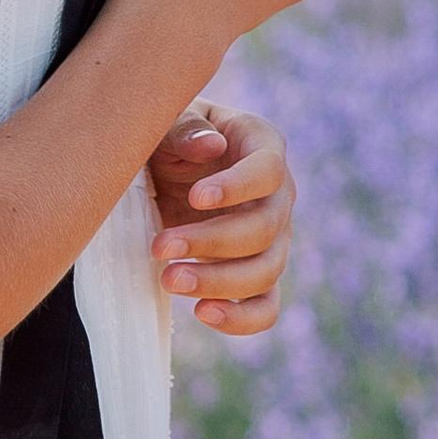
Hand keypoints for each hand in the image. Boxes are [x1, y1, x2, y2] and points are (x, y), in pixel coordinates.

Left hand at [143, 101, 293, 337]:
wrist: (160, 165)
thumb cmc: (166, 134)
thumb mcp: (167, 119)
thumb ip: (185, 128)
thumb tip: (211, 145)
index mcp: (261, 146)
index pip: (268, 170)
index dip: (237, 187)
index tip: (195, 198)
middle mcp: (277, 195)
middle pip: (265, 228)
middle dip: (211, 242)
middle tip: (160, 247)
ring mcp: (272, 238)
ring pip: (266, 271)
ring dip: (218, 281)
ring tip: (168, 279)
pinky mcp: (256, 273)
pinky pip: (265, 306)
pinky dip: (242, 319)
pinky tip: (202, 313)